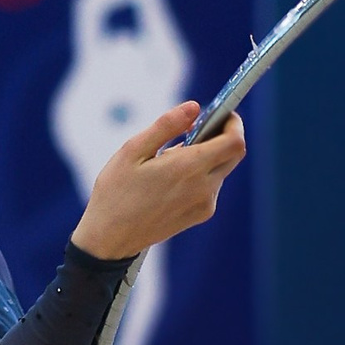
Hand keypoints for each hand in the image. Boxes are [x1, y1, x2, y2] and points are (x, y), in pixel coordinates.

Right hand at [69, 104, 244, 262]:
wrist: (110, 238)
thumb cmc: (116, 192)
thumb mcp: (132, 150)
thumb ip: (166, 125)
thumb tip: (194, 107)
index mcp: (188, 168)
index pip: (234, 142)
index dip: (233, 123)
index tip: (222, 113)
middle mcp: (203, 188)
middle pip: (233, 154)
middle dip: (223, 136)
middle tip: (198, 127)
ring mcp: (204, 204)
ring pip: (221, 169)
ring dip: (207, 156)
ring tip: (172, 156)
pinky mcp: (200, 215)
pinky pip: (211, 186)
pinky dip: (200, 173)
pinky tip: (172, 176)